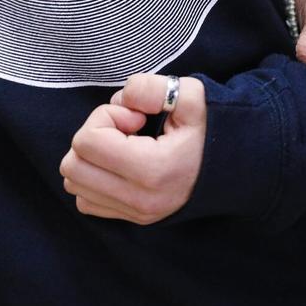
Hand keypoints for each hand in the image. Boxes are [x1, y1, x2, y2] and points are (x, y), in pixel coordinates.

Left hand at [60, 74, 205, 224]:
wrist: (233, 168)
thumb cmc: (209, 130)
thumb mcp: (191, 96)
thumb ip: (152, 88)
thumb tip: (122, 98)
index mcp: (152, 170)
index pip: (87, 140)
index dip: (106, 116)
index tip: (136, 117)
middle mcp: (139, 199)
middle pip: (73, 164)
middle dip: (93, 136)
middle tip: (125, 130)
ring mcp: (134, 213)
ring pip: (74, 183)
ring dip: (90, 157)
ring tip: (123, 147)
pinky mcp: (131, 218)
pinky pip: (85, 200)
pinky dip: (93, 178)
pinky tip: (120, 164)